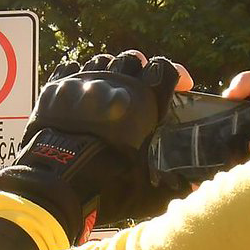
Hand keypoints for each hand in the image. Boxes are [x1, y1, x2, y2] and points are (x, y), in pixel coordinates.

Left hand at [0, 50, 191, 238]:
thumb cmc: (107, 188)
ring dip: (107, 70)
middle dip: (137, 69)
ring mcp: (83, 84)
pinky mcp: (56, 88)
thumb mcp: (147, 190)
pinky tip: (79, 89)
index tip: (179, 83)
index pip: (164, 70)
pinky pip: (69, 67)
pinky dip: (76, 75)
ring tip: (106, 86)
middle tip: (137, 84)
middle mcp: (115, 86)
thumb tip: (193, 187)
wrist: (58, 185)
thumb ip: (172, 183)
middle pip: (131, 59)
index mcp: (143, 105)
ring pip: (100, 60)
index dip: (174, 74)